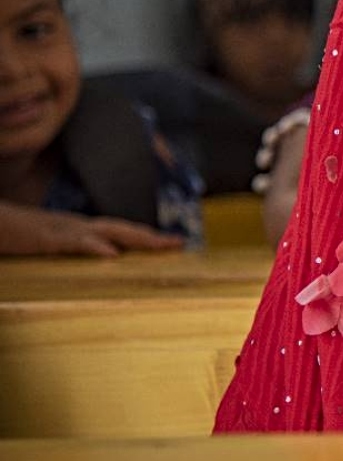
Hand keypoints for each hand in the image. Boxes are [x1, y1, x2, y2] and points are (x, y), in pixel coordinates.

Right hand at [0, 203, 184, 256]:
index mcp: (78, 230)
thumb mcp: (48, 246)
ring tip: (160, 244)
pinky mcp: (44, 237)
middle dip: (152, 236)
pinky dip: (93, 246)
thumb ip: (71, 252)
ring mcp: (62, 229)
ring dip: (135, 237)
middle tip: (180, 243)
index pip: (119, 232)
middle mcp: (76, 226)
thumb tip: (98, 262)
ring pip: (106, 230)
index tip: (173, 243)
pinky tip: (111, 254)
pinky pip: (72, 242)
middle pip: (122, 228)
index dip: (146, 237)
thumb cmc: (15, 235)